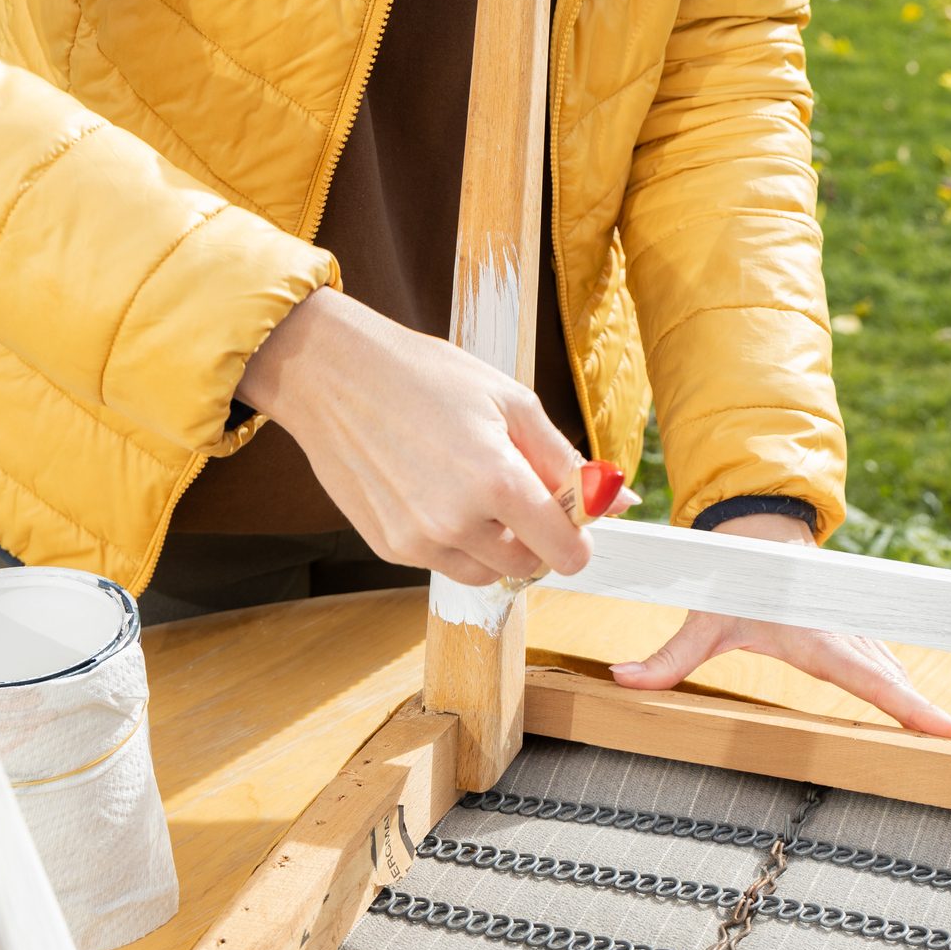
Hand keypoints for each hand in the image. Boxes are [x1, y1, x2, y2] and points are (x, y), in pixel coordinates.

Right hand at [239, 288, 602, 585]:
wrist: (334, 376)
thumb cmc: (425, 377)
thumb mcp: (511, 402)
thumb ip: (565, 460)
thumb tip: (616, 501)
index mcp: (496, 480)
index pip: (565, 551)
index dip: (578, 537)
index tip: (573, 520)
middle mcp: (456, 522)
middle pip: (528, 567)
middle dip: (536, 538)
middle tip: (518, 490)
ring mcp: (418, 541)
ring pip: (487, 573)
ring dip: (496, 545)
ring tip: (475, 489)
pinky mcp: (389, 548)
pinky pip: (444, 563)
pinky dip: (455, 541)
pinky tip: (436, 492)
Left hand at [609, 512, 950, 738]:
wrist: (760, 532)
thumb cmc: (735, 577)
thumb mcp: (702, 619)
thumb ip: (668, 658)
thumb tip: (624, 680)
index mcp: (818, 640)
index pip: (872, 682)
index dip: (912, 708)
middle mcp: (844, 638)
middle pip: (893, 683)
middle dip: (926, 714)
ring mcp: (853, 633)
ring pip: (893, 673)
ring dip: (917, 704)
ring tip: (949, 736)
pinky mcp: (852, 633)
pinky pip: (885, 665)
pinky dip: (903, 689)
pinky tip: (918, 712)